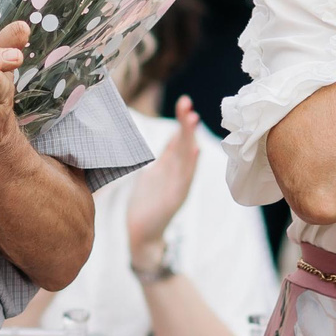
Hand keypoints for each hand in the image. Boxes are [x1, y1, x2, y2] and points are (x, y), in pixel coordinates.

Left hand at [126, 95, 202, 264]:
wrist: (142, 233)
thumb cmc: (146, 204)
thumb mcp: (153, 173)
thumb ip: (163, 156)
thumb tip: (172, 136)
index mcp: (170, 167)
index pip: (178, 139)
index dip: (182, 123)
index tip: (184, 103)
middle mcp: (177, 174)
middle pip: (184, 144)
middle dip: (185, 123)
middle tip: (186, 102)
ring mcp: (178, 185)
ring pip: (186, 157)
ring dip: (189, 138)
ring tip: (192, 118)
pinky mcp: (175, 198)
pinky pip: (185, 178)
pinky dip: (190, 164)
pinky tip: (194, 150)